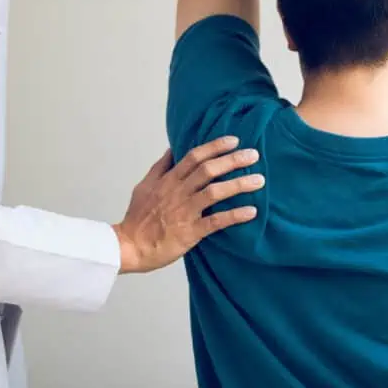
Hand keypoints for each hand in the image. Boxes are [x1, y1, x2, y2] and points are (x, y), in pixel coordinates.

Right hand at [113, 136, 262, 273]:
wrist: (128, 247)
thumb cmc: (137, 218)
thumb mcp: (144, 186)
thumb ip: (160, 168)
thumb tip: (171, 149)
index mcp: (168, 180)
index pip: (194, 157)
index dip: (215, 147)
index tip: (234, 141)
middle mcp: (178, 192)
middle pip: (208, 170)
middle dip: (232, 160)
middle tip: (254, 154)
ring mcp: (185, 212)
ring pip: (215, 192)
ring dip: (239, 185)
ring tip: (259, 180)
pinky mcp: (190, 232)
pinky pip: (216, 222)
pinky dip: (234, 215)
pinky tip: (251, 211)